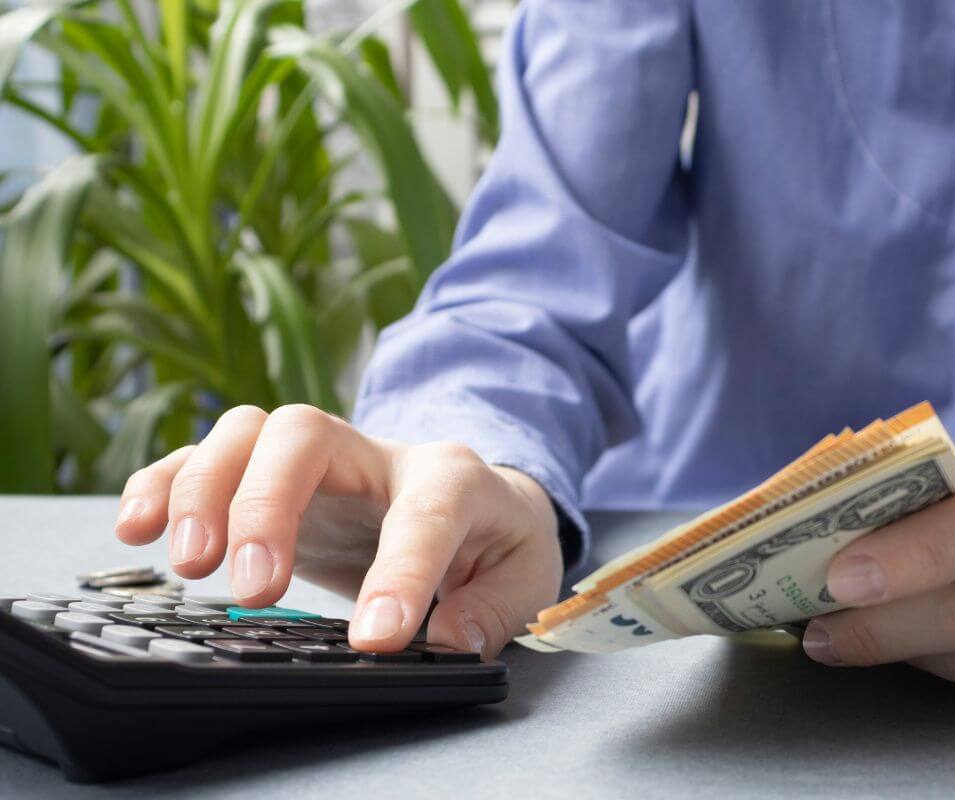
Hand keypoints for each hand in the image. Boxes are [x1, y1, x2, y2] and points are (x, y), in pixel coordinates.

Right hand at [113, 404, 562, 657]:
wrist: (479, 502)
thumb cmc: (499, 541)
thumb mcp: (526, 579)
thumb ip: (494, 608)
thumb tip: (444, 640)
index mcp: (452, 477)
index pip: (425, 511)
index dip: (400, 571)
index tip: (373, 639)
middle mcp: (376, 454)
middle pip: (306, 434)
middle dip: (269, 505)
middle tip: (252, 589)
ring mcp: (320, 460)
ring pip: (247, 432)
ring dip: (206, 490)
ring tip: (190, 563)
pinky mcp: (273, 478)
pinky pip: (207, 457)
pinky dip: (165, 483)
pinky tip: (138, 526)